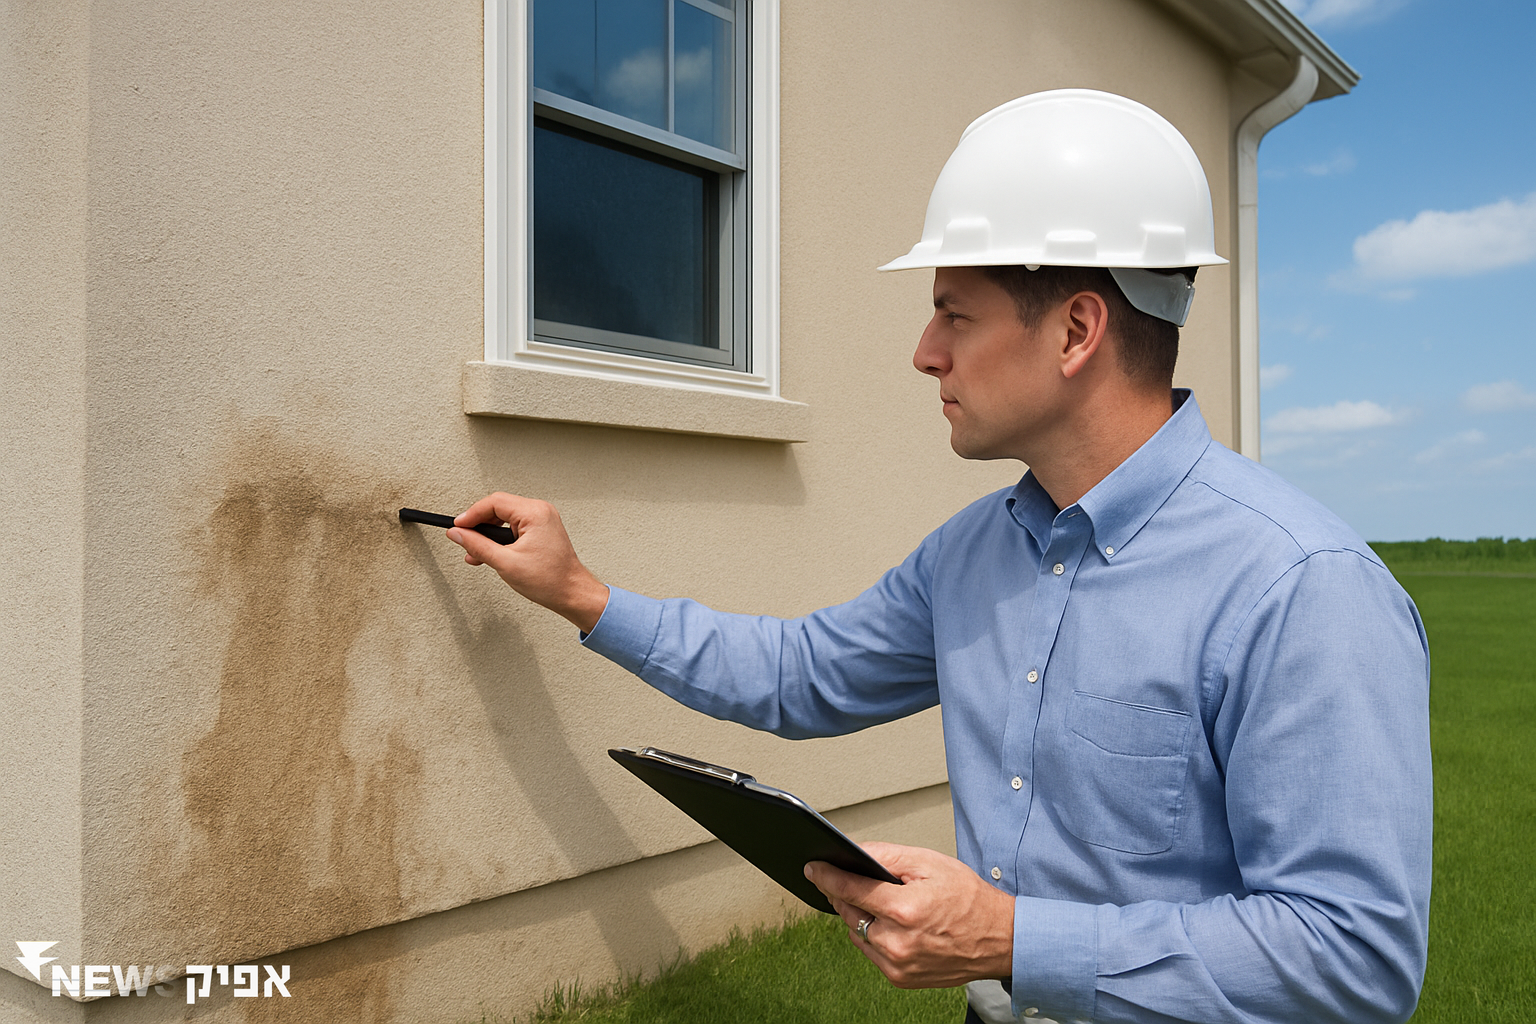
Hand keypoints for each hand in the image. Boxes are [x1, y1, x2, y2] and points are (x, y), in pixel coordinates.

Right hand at [446, 492, 609, 631]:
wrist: (571, 593)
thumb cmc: (550, 580)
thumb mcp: (505, 563)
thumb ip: (477, 546)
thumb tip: (458, 534)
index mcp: (535, 513)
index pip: (494, 502)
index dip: (471, 514)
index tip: (457, 526)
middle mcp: (541, 512)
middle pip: (498, 508)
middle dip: (478, 525)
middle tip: (463, 539)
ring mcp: (543, 520)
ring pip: (504, 518)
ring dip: (488, 534)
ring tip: (475, 552)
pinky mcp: (541, 530)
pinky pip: (514, 526)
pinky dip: (500, 538)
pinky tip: (489, 553)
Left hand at [805, 842, 1013, 988]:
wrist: (998, 939)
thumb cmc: (968, 899)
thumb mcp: (930, 863)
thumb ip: (887, 856)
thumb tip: (854, 852)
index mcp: (905, 910)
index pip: (850, 889)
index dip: (827, 875)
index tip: (812, 868)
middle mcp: (897, 942)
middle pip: (849, 911)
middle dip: (846, 893)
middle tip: (852, 880)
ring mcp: (897, 965)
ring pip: (856, 931)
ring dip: (860, 915)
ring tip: (884, 903)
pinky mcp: (900, 979)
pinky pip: (870, 951)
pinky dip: (873, 935)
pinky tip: (893, 924)